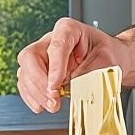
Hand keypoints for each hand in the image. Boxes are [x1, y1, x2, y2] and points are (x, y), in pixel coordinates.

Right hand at [16, 18, 130, 112]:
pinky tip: (41, 105)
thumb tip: (74, 92)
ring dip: (35, 93)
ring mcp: (41, 55)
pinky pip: (25, 82)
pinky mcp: (38, 70)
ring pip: (24, 71)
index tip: (55, 88)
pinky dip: (31, 96)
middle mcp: (50, 39)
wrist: (109, 58)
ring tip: (50, 106)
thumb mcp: (105, 63)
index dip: (54, 69)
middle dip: (39, 83)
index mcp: (68, 29)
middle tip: (53, 101)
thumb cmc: (107, 55)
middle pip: (30, 57)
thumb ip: (88, 75)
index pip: (55, 46)